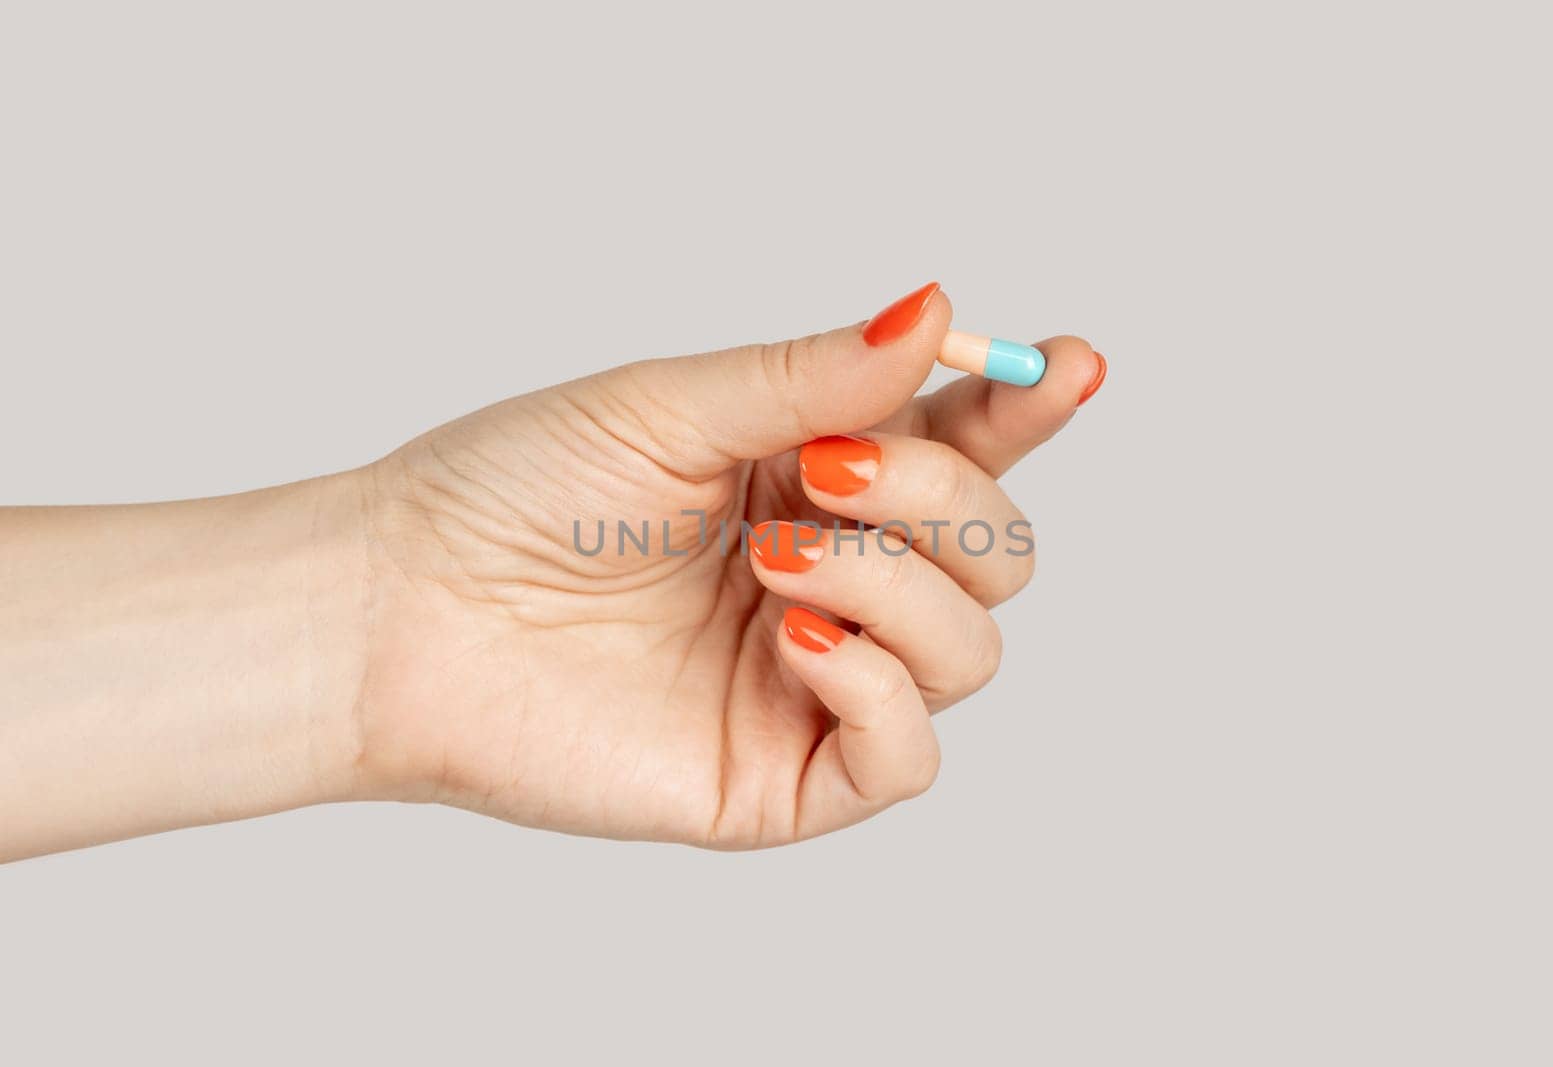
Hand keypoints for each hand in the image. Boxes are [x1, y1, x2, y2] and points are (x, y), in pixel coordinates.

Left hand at [352, 284, 1105, 846]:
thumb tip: (941, 308)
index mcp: (815, 481)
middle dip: (941, 498)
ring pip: (968, 646)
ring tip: (776, 561)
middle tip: (829, 467)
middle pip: (994, 551)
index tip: (1068, 362)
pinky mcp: (782, 775)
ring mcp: (816, 682)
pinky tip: (799, 644)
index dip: (1028, 408)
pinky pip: (907, 756)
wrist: (403, 613)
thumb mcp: (673, 405)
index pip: (963, 448)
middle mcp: (835, 580)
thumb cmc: (516, 493)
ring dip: (897, 585)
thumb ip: (814, 374)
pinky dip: (883, 692)